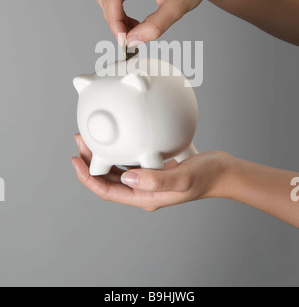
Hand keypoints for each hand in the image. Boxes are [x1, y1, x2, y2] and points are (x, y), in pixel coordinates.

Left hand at [72, 134, 232, 210]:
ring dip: (103, 156)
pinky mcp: (155, 170)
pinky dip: (120, 151)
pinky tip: (119, 139)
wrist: (223, 172)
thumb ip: (157, 180)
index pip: (107, 191)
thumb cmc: (207, 175)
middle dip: (91, 163)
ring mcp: (149, 181)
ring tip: (93, 138)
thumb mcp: (183, 177)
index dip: (88, 178)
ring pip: (117, 170)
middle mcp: (143, 191)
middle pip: (108, 180)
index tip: (75, 160)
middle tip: (81, 141)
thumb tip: (129, 177)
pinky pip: (130, 161)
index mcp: (145, 197)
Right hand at [97, 0, 225, 43]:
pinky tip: (134, 22)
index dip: (114, 22)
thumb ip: (154, 26)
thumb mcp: (176, 8)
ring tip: (135, 30)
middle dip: (116, 21)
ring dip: (117, 17)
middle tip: (131, 39)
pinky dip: (121, 10)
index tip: (124, 40)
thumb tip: (133, 40)